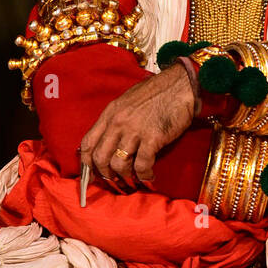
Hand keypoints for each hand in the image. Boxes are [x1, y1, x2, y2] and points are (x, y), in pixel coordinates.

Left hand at [80, 65, 195, 189]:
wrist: (181, 85)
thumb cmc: (157, 93)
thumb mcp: (128, 101)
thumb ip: (116, 120)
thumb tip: (110, 142)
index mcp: (110, 113)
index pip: (88, 143)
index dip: (87, 163)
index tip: (92, 175)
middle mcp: (118, 122)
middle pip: (100, 158)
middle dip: (106, 175)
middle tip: (116, 181)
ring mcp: (135, 130)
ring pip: (119, 164)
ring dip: (126, 177)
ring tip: (134, 180)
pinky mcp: (153, 138)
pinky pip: (142, 165)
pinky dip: (145, 176)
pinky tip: (150, 176)